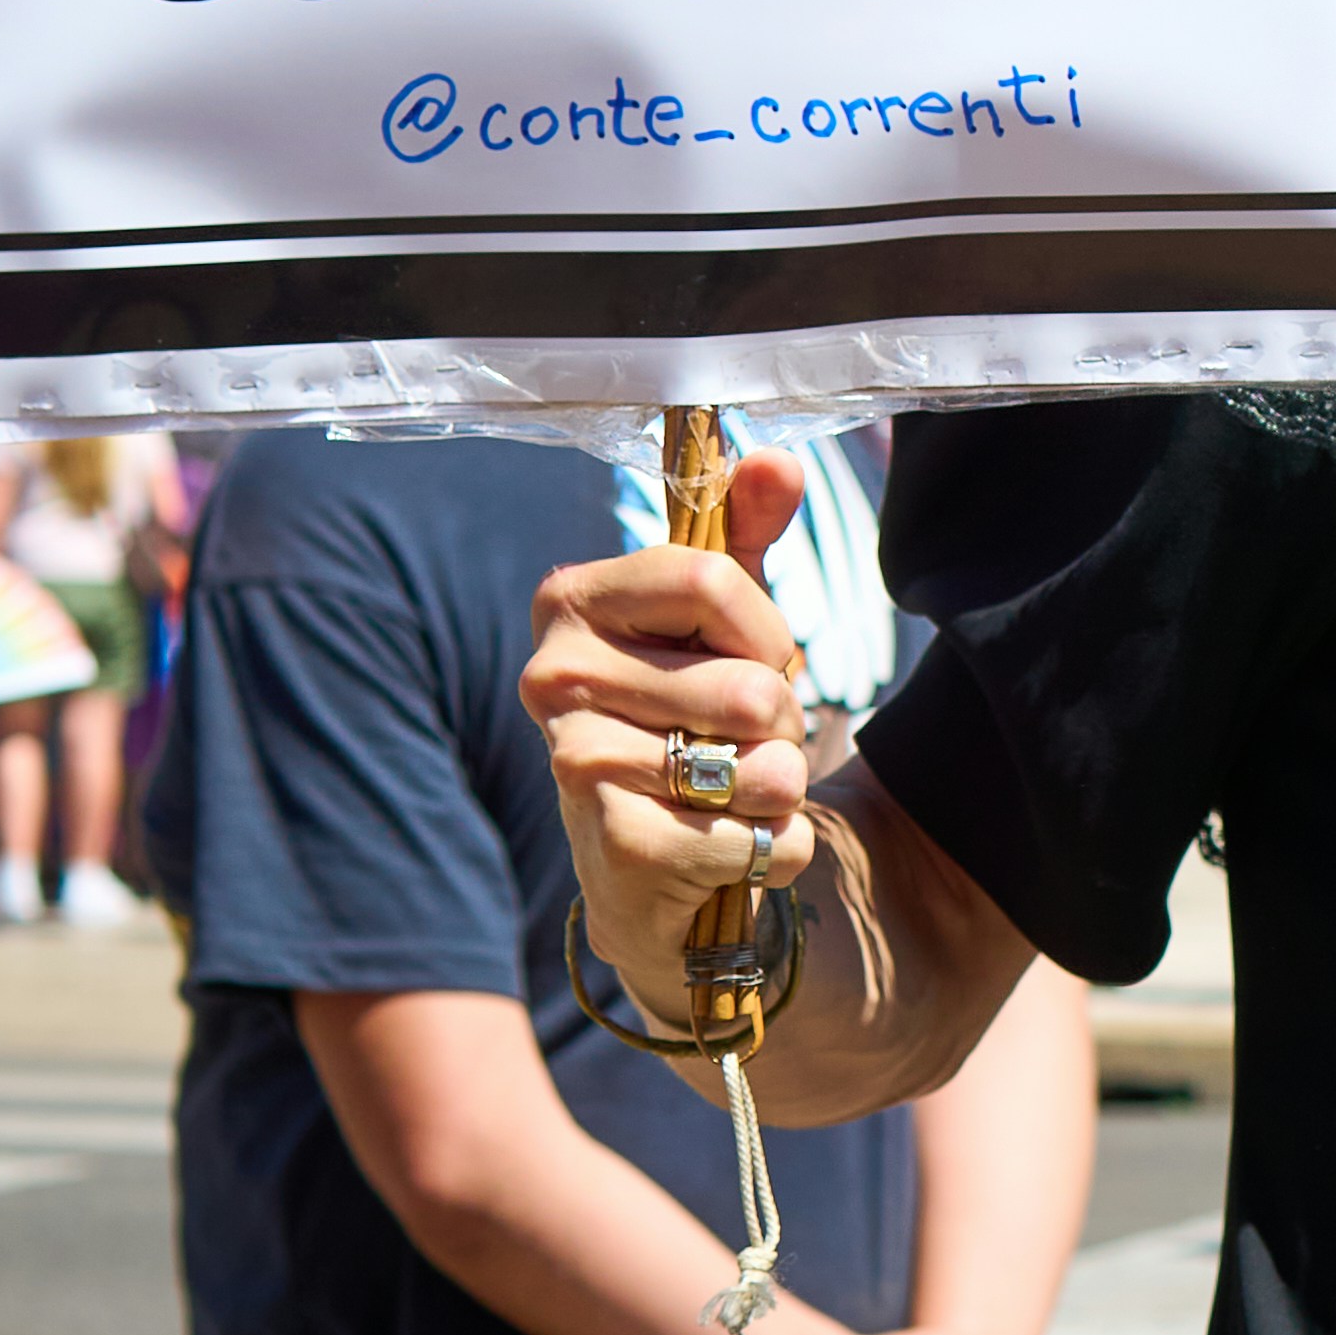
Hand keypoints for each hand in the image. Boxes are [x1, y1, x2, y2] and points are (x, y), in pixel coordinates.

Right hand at [524, 455, 817, 1023]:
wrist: (659, 875)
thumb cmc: (691, 721)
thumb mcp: (720, 619)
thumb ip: (746, 530)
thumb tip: (774, 459)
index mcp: (569, 600)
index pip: (710, 579)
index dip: (764, 630)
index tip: (755, 659)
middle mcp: (551, 678)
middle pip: (749, 683)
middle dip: (782, 722)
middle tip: (744, 743)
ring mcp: (577, 766)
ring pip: (763, 765)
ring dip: (783, 787)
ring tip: (739, 792)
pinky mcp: (618, 850)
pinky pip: (759, 837)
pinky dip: (777, 849)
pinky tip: (731, 848)